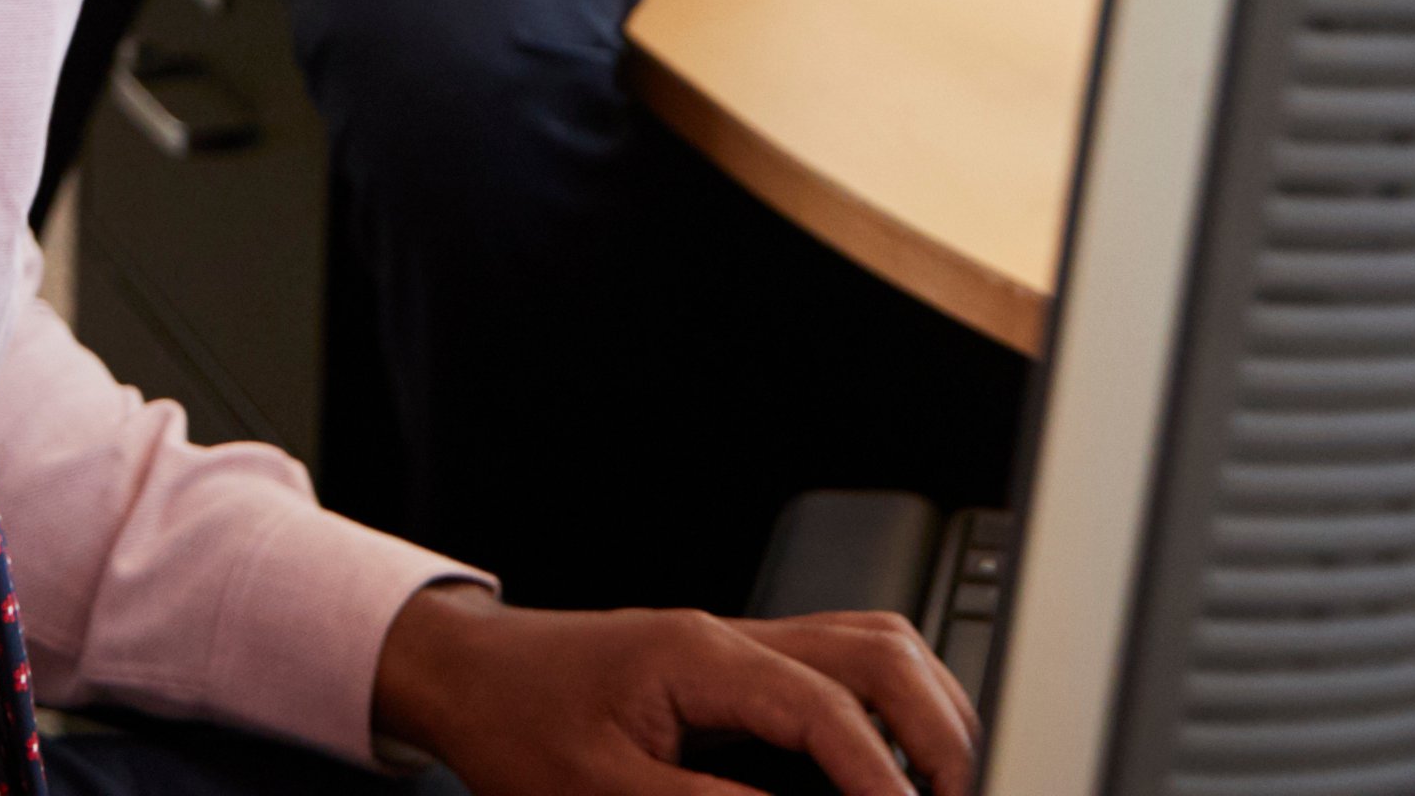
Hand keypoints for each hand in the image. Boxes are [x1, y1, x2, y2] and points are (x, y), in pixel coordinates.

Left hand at [372, 584, 974, 795]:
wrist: (470, 673)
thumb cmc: (517, 725)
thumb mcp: (594, 790)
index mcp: (699, 657)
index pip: (825, 706)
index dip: (880, 776)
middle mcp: (733, 634)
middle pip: (877, 648)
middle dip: (935, 726)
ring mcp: (741, 639)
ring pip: (872, 641)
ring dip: (925, 704)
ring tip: (945, 780)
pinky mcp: (738, 661)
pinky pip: (842, 659)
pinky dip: (891, 701)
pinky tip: (898, 752)